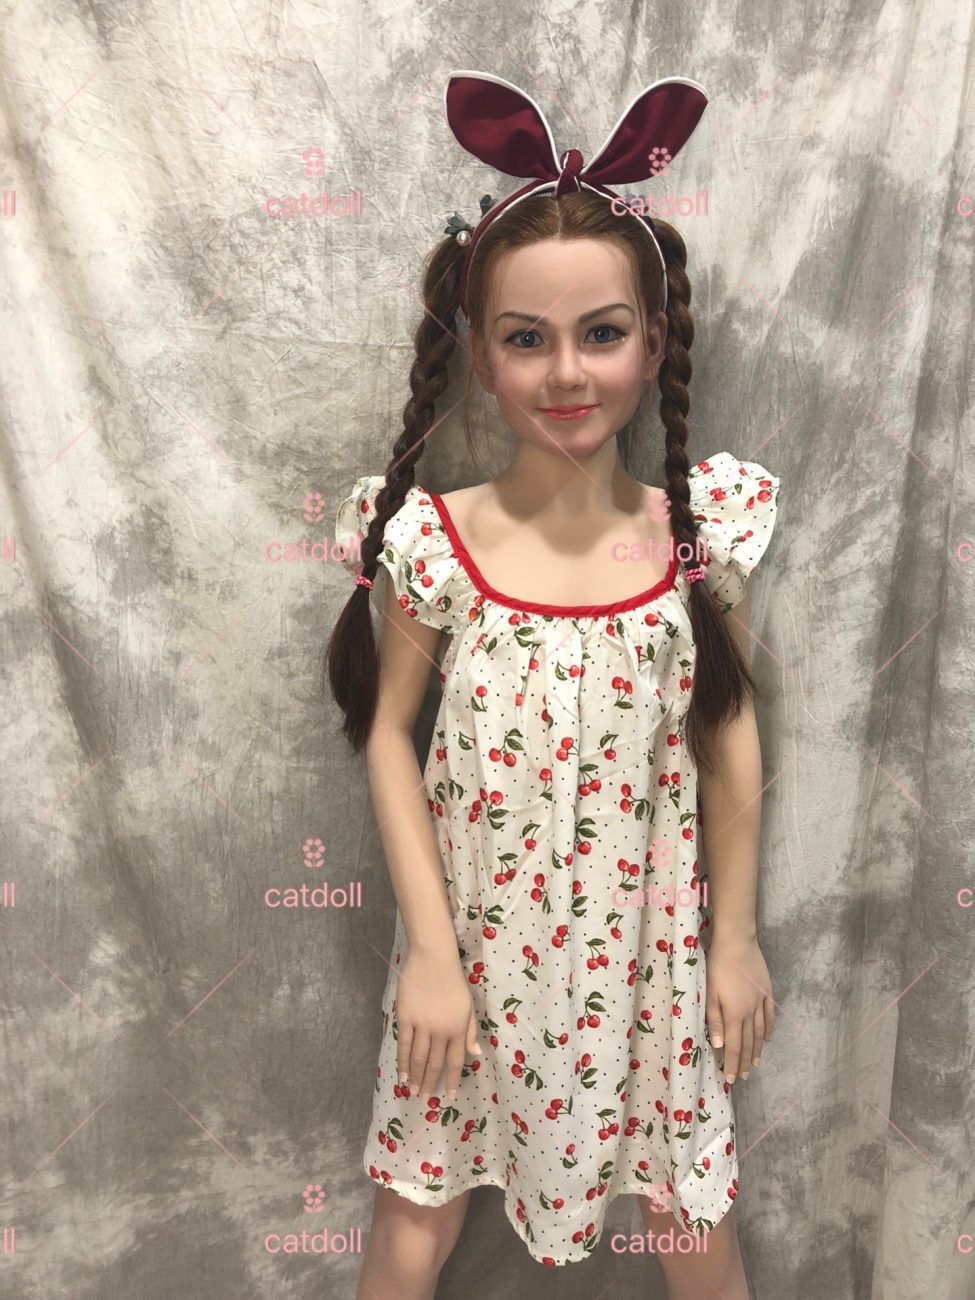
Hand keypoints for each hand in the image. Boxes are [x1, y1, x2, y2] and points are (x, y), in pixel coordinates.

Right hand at [395, 949, 482, 1101]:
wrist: (433, 959)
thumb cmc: (454, 980)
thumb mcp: (469, 1005)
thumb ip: (471, 1031)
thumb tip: (476, 1054)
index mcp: (458, 1028)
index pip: (456, 1061)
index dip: (452, 1080)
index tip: (450, 1096)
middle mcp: (441, 1031)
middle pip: (434, 1063)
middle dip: (430, 1083)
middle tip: (425, 1099)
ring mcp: (422, 1025)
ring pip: (418, 1058)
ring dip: (415, 1077)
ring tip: (413, 1091)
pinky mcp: (405, 1018)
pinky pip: (404, 1045)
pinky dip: (402, 1062)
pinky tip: (401, 1074)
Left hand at [705, 936, 773, 1084]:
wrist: (737, 943)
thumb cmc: (717, 966)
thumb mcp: (709, 993)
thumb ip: (715, 1020)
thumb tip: (720, 1045)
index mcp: (734, 1014)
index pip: (734, 1046)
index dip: (733, 1063)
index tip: (732, 1080)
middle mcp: (750, 1012)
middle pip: (748, 1042)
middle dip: (744, 1061)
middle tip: (743, 1076)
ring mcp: (760, 1002)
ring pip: (760, 1032)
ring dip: (757, 1049)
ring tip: (755, 1063)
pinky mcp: (766, 992)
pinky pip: (769, 1016)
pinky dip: (769, 1029)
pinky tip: (768, 1039)